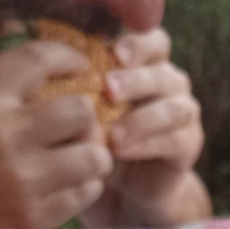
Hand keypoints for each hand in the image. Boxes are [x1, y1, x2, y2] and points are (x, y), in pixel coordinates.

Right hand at [0, 41, 112, 228]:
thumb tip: (27, 95)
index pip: (38, 59)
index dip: (69, 57)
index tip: (81, 66)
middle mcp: (5, 133)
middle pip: (80, 109)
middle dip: (85, 118)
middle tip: (79, 130)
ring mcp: (23, 178)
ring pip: (94, 155)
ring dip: (92, 158)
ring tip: (81, 164)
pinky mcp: (34, 218)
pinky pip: (85, 194)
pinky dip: (84, 190)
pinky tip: (71, 191)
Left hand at [81, 28, 210, 226]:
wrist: (123, 188)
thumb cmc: (95, 137)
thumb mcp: (82, 107)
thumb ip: (73, 82)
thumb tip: (40, 59)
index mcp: (146, 63)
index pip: (152, 40)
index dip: (137, 43)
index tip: (112, 52)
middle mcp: (170, 83)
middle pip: (162, 71)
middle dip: (136, 79)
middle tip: (108, 88)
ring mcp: (183, 113)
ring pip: (174, 106)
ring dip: (143, 117)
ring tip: (113, 132)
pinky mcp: (189, 144)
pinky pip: (175, 139)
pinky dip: (147, 144)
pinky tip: (121, 150)